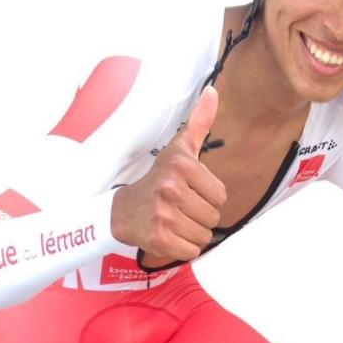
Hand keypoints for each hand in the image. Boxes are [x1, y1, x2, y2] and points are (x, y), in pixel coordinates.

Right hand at [111, 86, 225, 265]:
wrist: (121, 211)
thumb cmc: (158, 178)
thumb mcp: (179, 149)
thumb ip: (200, 122)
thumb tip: (213, 92)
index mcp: (181, 166)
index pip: (221, 195)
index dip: (208, 197)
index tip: (189, 191)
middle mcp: (171, 189)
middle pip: (214, 216)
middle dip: (201, 215)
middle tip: (181, 207)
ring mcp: (163, 215)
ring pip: (205, 235)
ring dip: (193, 232)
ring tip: (175, 219)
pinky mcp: (158, 239)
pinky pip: (192, 250)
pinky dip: (184, 247)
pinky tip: (170, 234)